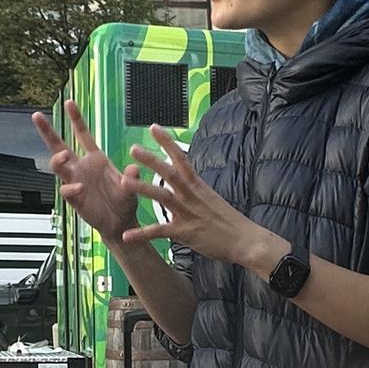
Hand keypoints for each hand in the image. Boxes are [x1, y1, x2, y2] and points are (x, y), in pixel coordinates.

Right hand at [33, 101, 137, 237]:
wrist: (121, 224)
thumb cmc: (125, 202)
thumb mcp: (132, 186)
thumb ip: (131, 176)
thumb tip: (134, 168)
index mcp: (95, 159)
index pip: (82, 134)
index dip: (76, 118)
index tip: (69, 102)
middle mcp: (82, 167)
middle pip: (59, 146)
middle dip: (47, 131)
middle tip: (36, 116)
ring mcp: (76, 181)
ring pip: (57, 166)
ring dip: (58, 159)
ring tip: (64, 156)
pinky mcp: (74, 198)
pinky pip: (66, 189)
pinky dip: (71, 187)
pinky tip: (78, 187)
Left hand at [123, 128, 288, 276]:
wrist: (246, 240)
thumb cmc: (230, 222)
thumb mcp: (212, 199)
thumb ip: (196, 190)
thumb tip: (187, 181)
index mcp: (198, 186)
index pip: (181, 158)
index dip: (167, 142)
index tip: (153, 127)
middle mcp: (192, 195)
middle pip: (169, 173)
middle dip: (151, 160)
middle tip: (133, 148)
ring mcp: (188, 213)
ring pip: (162, 197)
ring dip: (142, 189)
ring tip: (122, 183)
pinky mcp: (185, 232)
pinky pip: (161, 231)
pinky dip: (143, 234)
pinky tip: (126, 236)